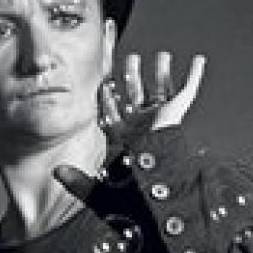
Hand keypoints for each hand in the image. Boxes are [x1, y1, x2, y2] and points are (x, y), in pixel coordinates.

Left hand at [53, 50, 206, 205]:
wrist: (159, 196)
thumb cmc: (133, 197)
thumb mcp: (101, 190)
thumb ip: (79, 182)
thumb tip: (55, 172)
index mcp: (126, 140)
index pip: (114, 114)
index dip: (108, 99)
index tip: (102, 84)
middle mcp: (144, 128)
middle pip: (137, 97)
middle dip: (133, 77)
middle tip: (130, 60)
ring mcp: (162, 121)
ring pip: (161, 90)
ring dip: (161, 72)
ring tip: (160, 56)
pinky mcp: (176, 116)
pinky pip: (187, 91)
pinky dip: (193, 75)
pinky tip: (197, 61)